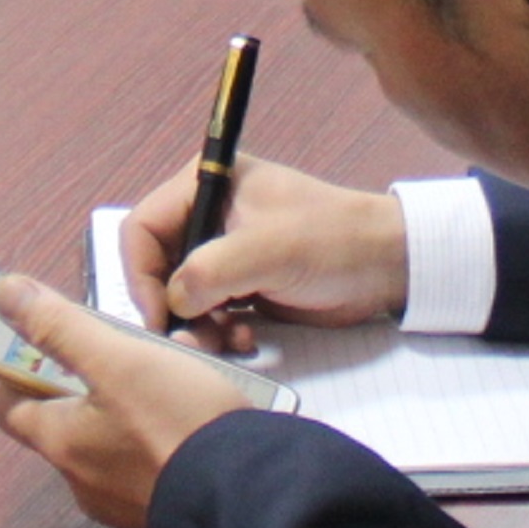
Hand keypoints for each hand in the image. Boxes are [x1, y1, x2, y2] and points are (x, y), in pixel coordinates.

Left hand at [0, 274, 271, 527]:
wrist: (249, 501)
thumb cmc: (177, 425)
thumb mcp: (118, 360)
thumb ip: (59, 327)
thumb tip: (5, 294)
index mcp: (60, 443)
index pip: (10, 406)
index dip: (17, 370)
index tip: (42, 343)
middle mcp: (83, 481)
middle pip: (68, 420)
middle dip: (92, 379)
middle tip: (127, 349)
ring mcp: (125, 503)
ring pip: (115, 439)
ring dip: (134, 403)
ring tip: (176, 372)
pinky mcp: (165, 512)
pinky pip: (152, 464)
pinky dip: (164, 434)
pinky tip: (199, 413)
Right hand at [118, 156, 406, 352]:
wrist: (387, 265)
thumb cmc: (331, 241)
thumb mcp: (268, 251)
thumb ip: (210, 272)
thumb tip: (174, 303)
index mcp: (205, 184)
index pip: (143, 228)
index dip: (141, 274)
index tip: (158, 316)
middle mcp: (207, 214)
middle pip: (158, 267)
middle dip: (172, 308)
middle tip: (192, 341)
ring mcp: (225, 251)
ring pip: (182, 296)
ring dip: (197, 327)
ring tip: (226, 343)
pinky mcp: (243, 284)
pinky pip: (209, 313)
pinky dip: (218, 332)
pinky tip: (246, 342)